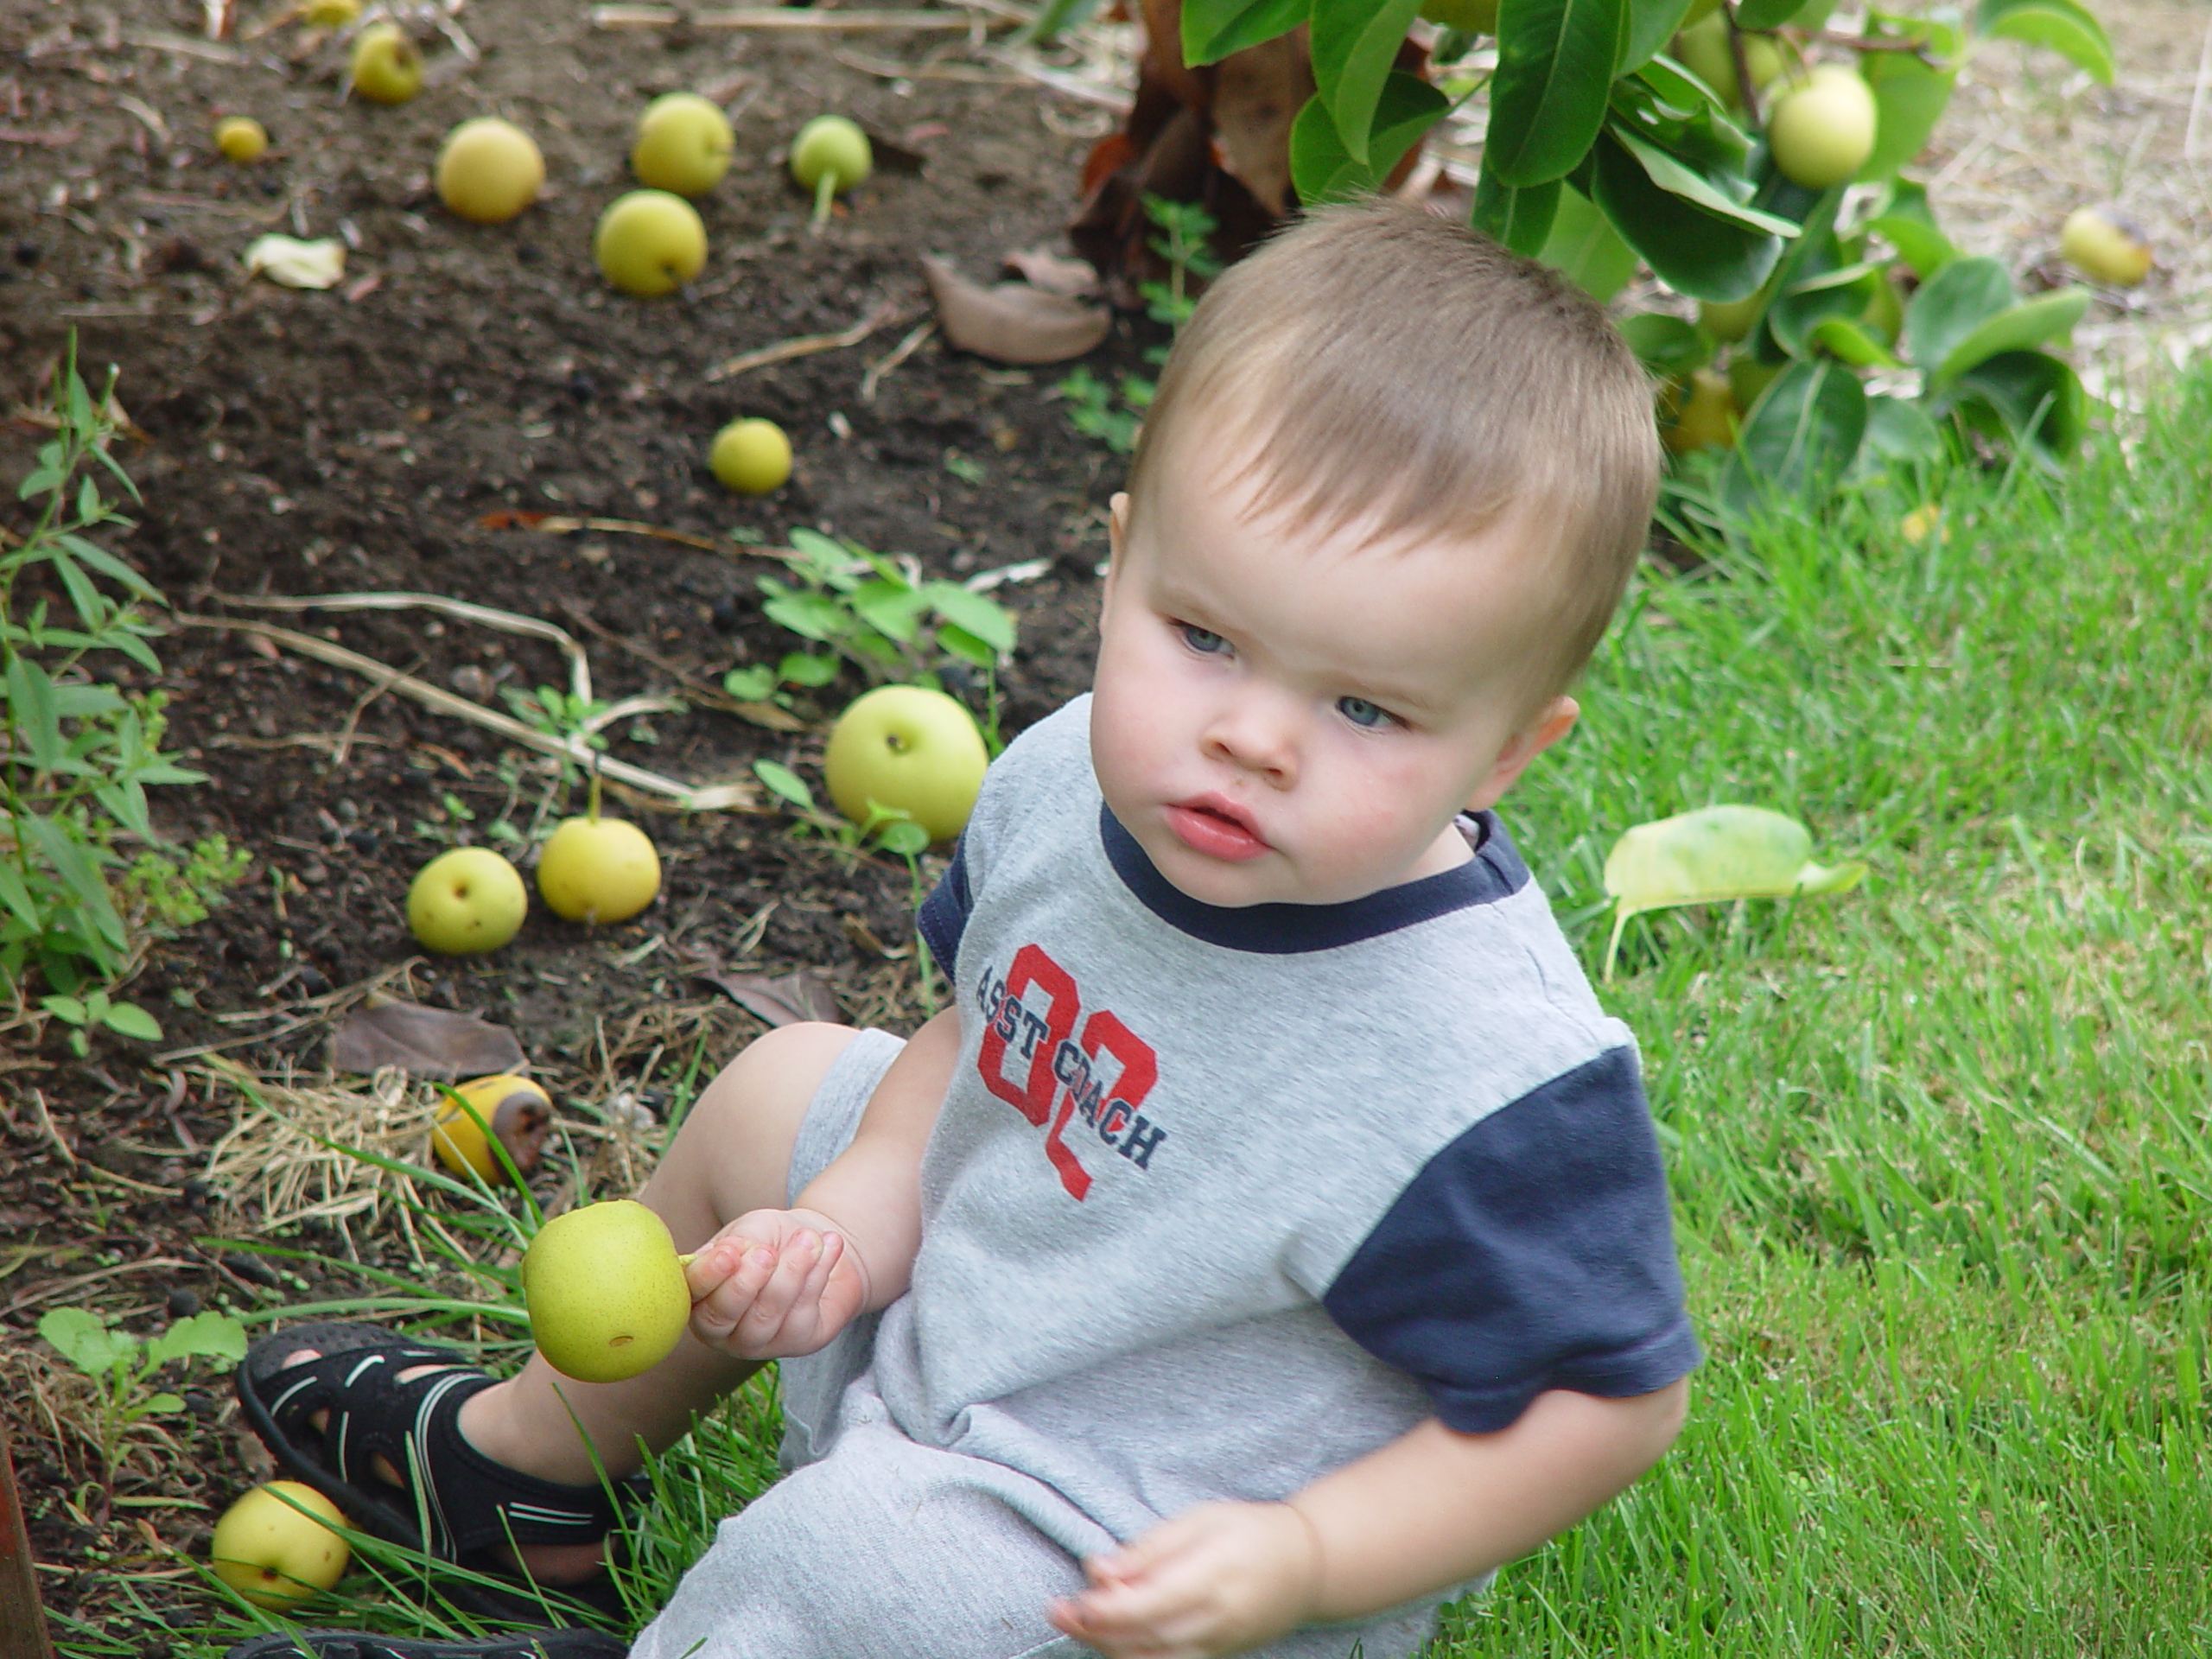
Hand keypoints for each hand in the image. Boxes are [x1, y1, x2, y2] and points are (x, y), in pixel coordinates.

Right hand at [684, 1207, 871, 1360]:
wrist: (817, 1245)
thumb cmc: (773, 1238)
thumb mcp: (752, 1228)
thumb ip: (738, 1241)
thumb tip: (726, 1254)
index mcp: (700, 1295)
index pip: (691, 1294)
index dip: (707, 1277)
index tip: (728, 1253)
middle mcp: (721, 1327)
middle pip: (721, 1318)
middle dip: (746, 1283)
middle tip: (768, 1252)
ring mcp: (756, 1341)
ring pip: (765, 1317)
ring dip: (790, 1273)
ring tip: (808, 1239)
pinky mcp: (795, 1343)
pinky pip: (800, 1317)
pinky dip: (817, 1276)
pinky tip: (829, 1247)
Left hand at [1045, 1501, 1321, 1658]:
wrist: (1307, 1567)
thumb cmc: (1248, 1531)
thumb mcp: (1201, 1519)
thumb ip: (1150, 1548)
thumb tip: (1099, 1569)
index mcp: (1214, 1575)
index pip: (1154, 1604)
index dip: (1110, 1610)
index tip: (1076, 1603)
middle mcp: (1217, 1619)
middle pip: (1147, 1639)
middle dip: (1096, 1631)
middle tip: (1057, 1612)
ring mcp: (1219, 1645)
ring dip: (1108, 1647)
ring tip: (1075, 1622)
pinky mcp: (1217, 1657)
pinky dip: (1133, 1655)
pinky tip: (1108, 1636)